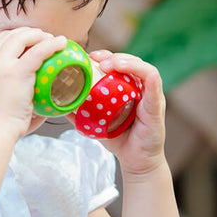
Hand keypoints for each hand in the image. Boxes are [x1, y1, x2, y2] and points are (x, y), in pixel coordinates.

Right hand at [0, 28, 66, 140]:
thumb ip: (3, 91)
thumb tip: (29, 95)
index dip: (14, 38)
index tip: (28, 42)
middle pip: (8, 36)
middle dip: (28, 34)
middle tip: (43, 39)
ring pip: (22, 38)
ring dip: (39, 36)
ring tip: (53, 40)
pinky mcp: (16, 72)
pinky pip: (38, 51)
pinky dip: (51, 44)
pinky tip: (61, 43)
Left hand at [86, 50, 166, 176]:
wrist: (135, 161)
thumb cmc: (119, 140)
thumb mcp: (96, 122)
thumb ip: (80, 113)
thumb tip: (59, 105)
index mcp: (129, 89)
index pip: (120, 64)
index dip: (105, 56)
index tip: (90, 57)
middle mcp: (142, 89)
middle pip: (130, 61)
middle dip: (112, 55)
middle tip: (94, 58)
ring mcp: (151, 95)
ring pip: (142, 67)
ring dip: (125, 61)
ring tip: (108, 64)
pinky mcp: (157, 104)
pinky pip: (153, 81)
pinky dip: (141, 71)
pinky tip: (128, 69)